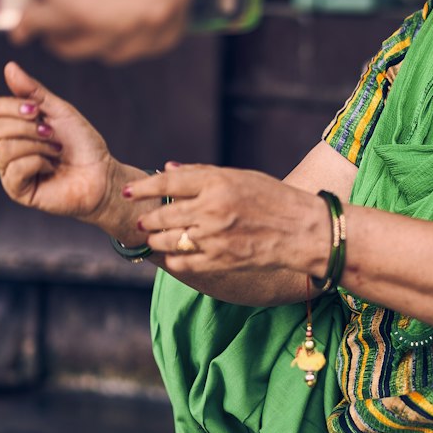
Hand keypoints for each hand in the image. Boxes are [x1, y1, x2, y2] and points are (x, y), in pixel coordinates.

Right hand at [0, 61, 115, 220]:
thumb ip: (33, 91)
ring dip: (36, 145)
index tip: (37, 110)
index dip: (12, 106)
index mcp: (15, 127)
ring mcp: (11, 171)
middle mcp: (8, 148)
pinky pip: (13, 170)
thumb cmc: (82, 144)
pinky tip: (50, 167)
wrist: (102, 174)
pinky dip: (36, 163)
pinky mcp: (18, 190)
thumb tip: (9, 66)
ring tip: (56, 150)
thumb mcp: (59, 111)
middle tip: (50, 133)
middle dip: (24, 127)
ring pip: (4, 150)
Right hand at [10, 0, 187, 62]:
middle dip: (87, 38)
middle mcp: (150, 16)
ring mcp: (114, 19)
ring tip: (42, 16)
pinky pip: (43, 25)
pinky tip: (21, 18)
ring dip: (55, 33)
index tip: (103, 33)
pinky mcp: (76, 11)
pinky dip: (27, 21)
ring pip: (75, 46)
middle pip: (113, 51)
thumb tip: (117, 1)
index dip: (124, 39)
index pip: (154, 43)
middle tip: (65, 24)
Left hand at [125, 165, 330, 278]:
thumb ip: (202, 173)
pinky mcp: (220, 261)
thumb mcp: (240, 176)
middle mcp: (212, 210)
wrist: (302, 231)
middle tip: (142, 221)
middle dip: (148, 219)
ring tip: (154, 239)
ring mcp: (215, 238)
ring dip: (156, 241)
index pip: (168, 184)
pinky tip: (173, 256)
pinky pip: (183, 263)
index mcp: (217, 183)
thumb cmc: (274, 199)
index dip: (144, 189)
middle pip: (164, 215)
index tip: (130, 193)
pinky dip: (173, 260)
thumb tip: (168, 169)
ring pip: (169, 241)